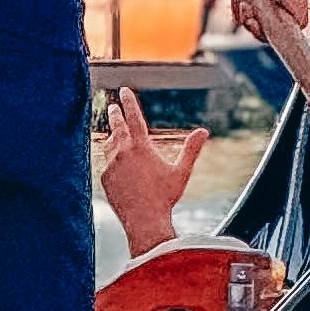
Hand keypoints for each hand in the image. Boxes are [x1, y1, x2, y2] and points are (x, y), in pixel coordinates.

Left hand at [99, 86, 202, 256]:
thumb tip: (204, 131)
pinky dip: (111, 159)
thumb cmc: (165, 197)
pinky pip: (107, 164)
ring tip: (116, 135)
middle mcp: (123, 152)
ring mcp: (111, 165)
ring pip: (110, 145)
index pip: (134, 117)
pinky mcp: (105, 178)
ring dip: (113, 137)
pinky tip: (116, 164)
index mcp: (141, 147)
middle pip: (117, 127)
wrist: (144, 220)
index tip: (124, 90)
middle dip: (116, 114)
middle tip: (113, 106)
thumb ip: (191, 150)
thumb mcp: (182, 172)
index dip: (129, 102)